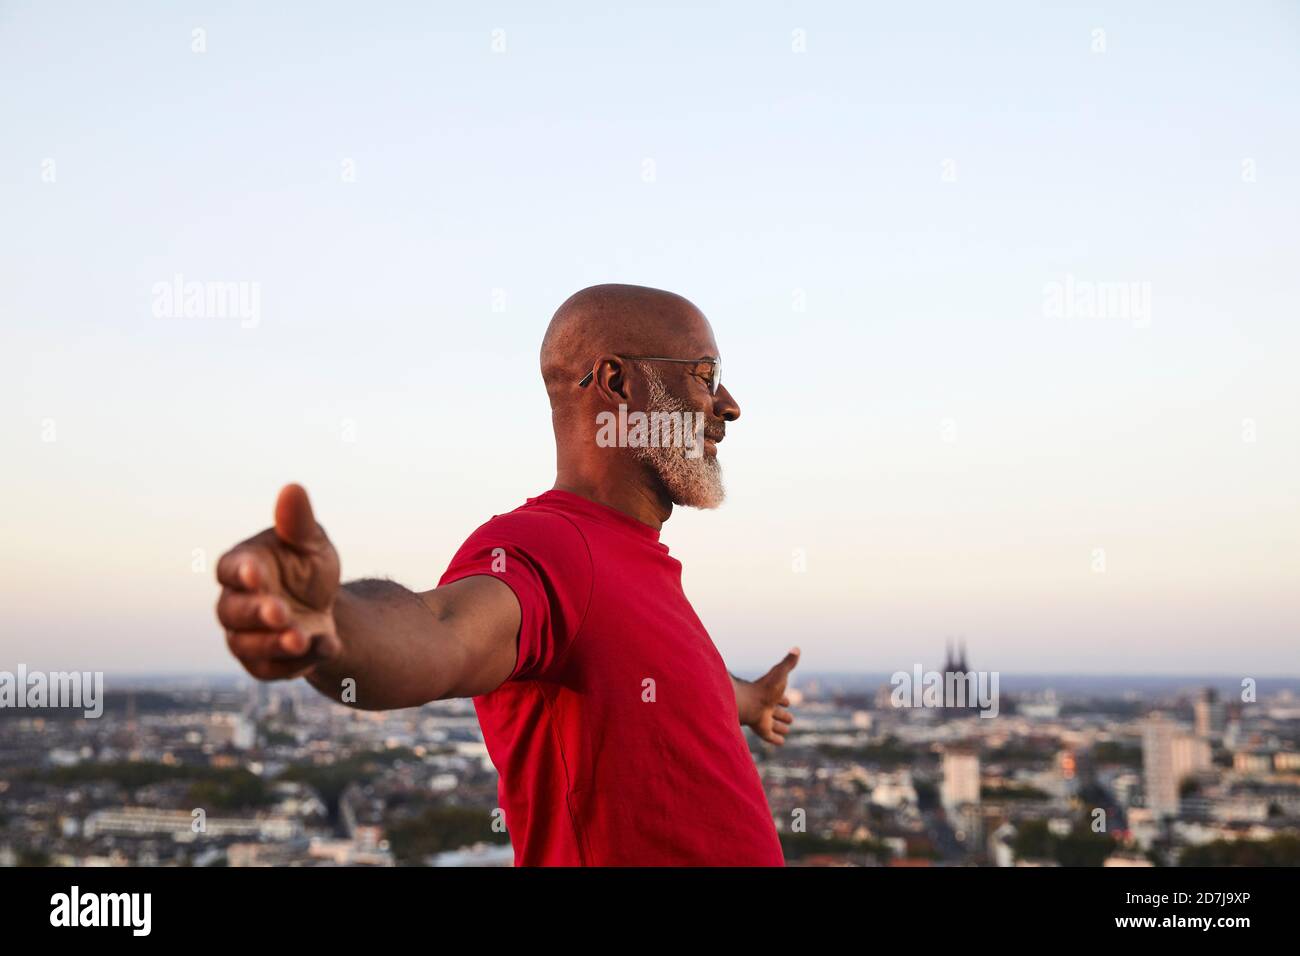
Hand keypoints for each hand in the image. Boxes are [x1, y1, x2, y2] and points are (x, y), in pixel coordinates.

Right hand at [215, 484, 342, 679]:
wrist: (326, 608)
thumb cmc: (308, 567)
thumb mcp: (311, 543)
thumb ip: (298, 523)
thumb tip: (293, 489)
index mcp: (243, 566)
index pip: (231, 569)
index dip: (241, 572)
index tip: (256, 572)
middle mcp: (235, 603)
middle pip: (234, 611)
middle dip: (258, 613)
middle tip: (282, 612)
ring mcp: (245, 636)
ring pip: (248, 645)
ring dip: (275, 643)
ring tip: (303, 637)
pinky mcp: (261, 663)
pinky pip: (270, 669)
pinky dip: (296, 663)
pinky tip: (325, 647)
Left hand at [745, 647, 799, 744]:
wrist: (748, 702)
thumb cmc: (764, 687)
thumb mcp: (779, 673)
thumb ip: (788, 662)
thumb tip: (797, 648)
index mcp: (769, 693)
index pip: (778, 696)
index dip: (783, 698)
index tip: (789, 701)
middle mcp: (765, 706)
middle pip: (775, 710)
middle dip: (782, 714)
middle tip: (790, 718)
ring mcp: (763, 718)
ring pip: (772, 724)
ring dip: (779, 726)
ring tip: (787, 729)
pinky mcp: (762, 730)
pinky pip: (770, 736)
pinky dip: (776, 739)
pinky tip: (782, 742)